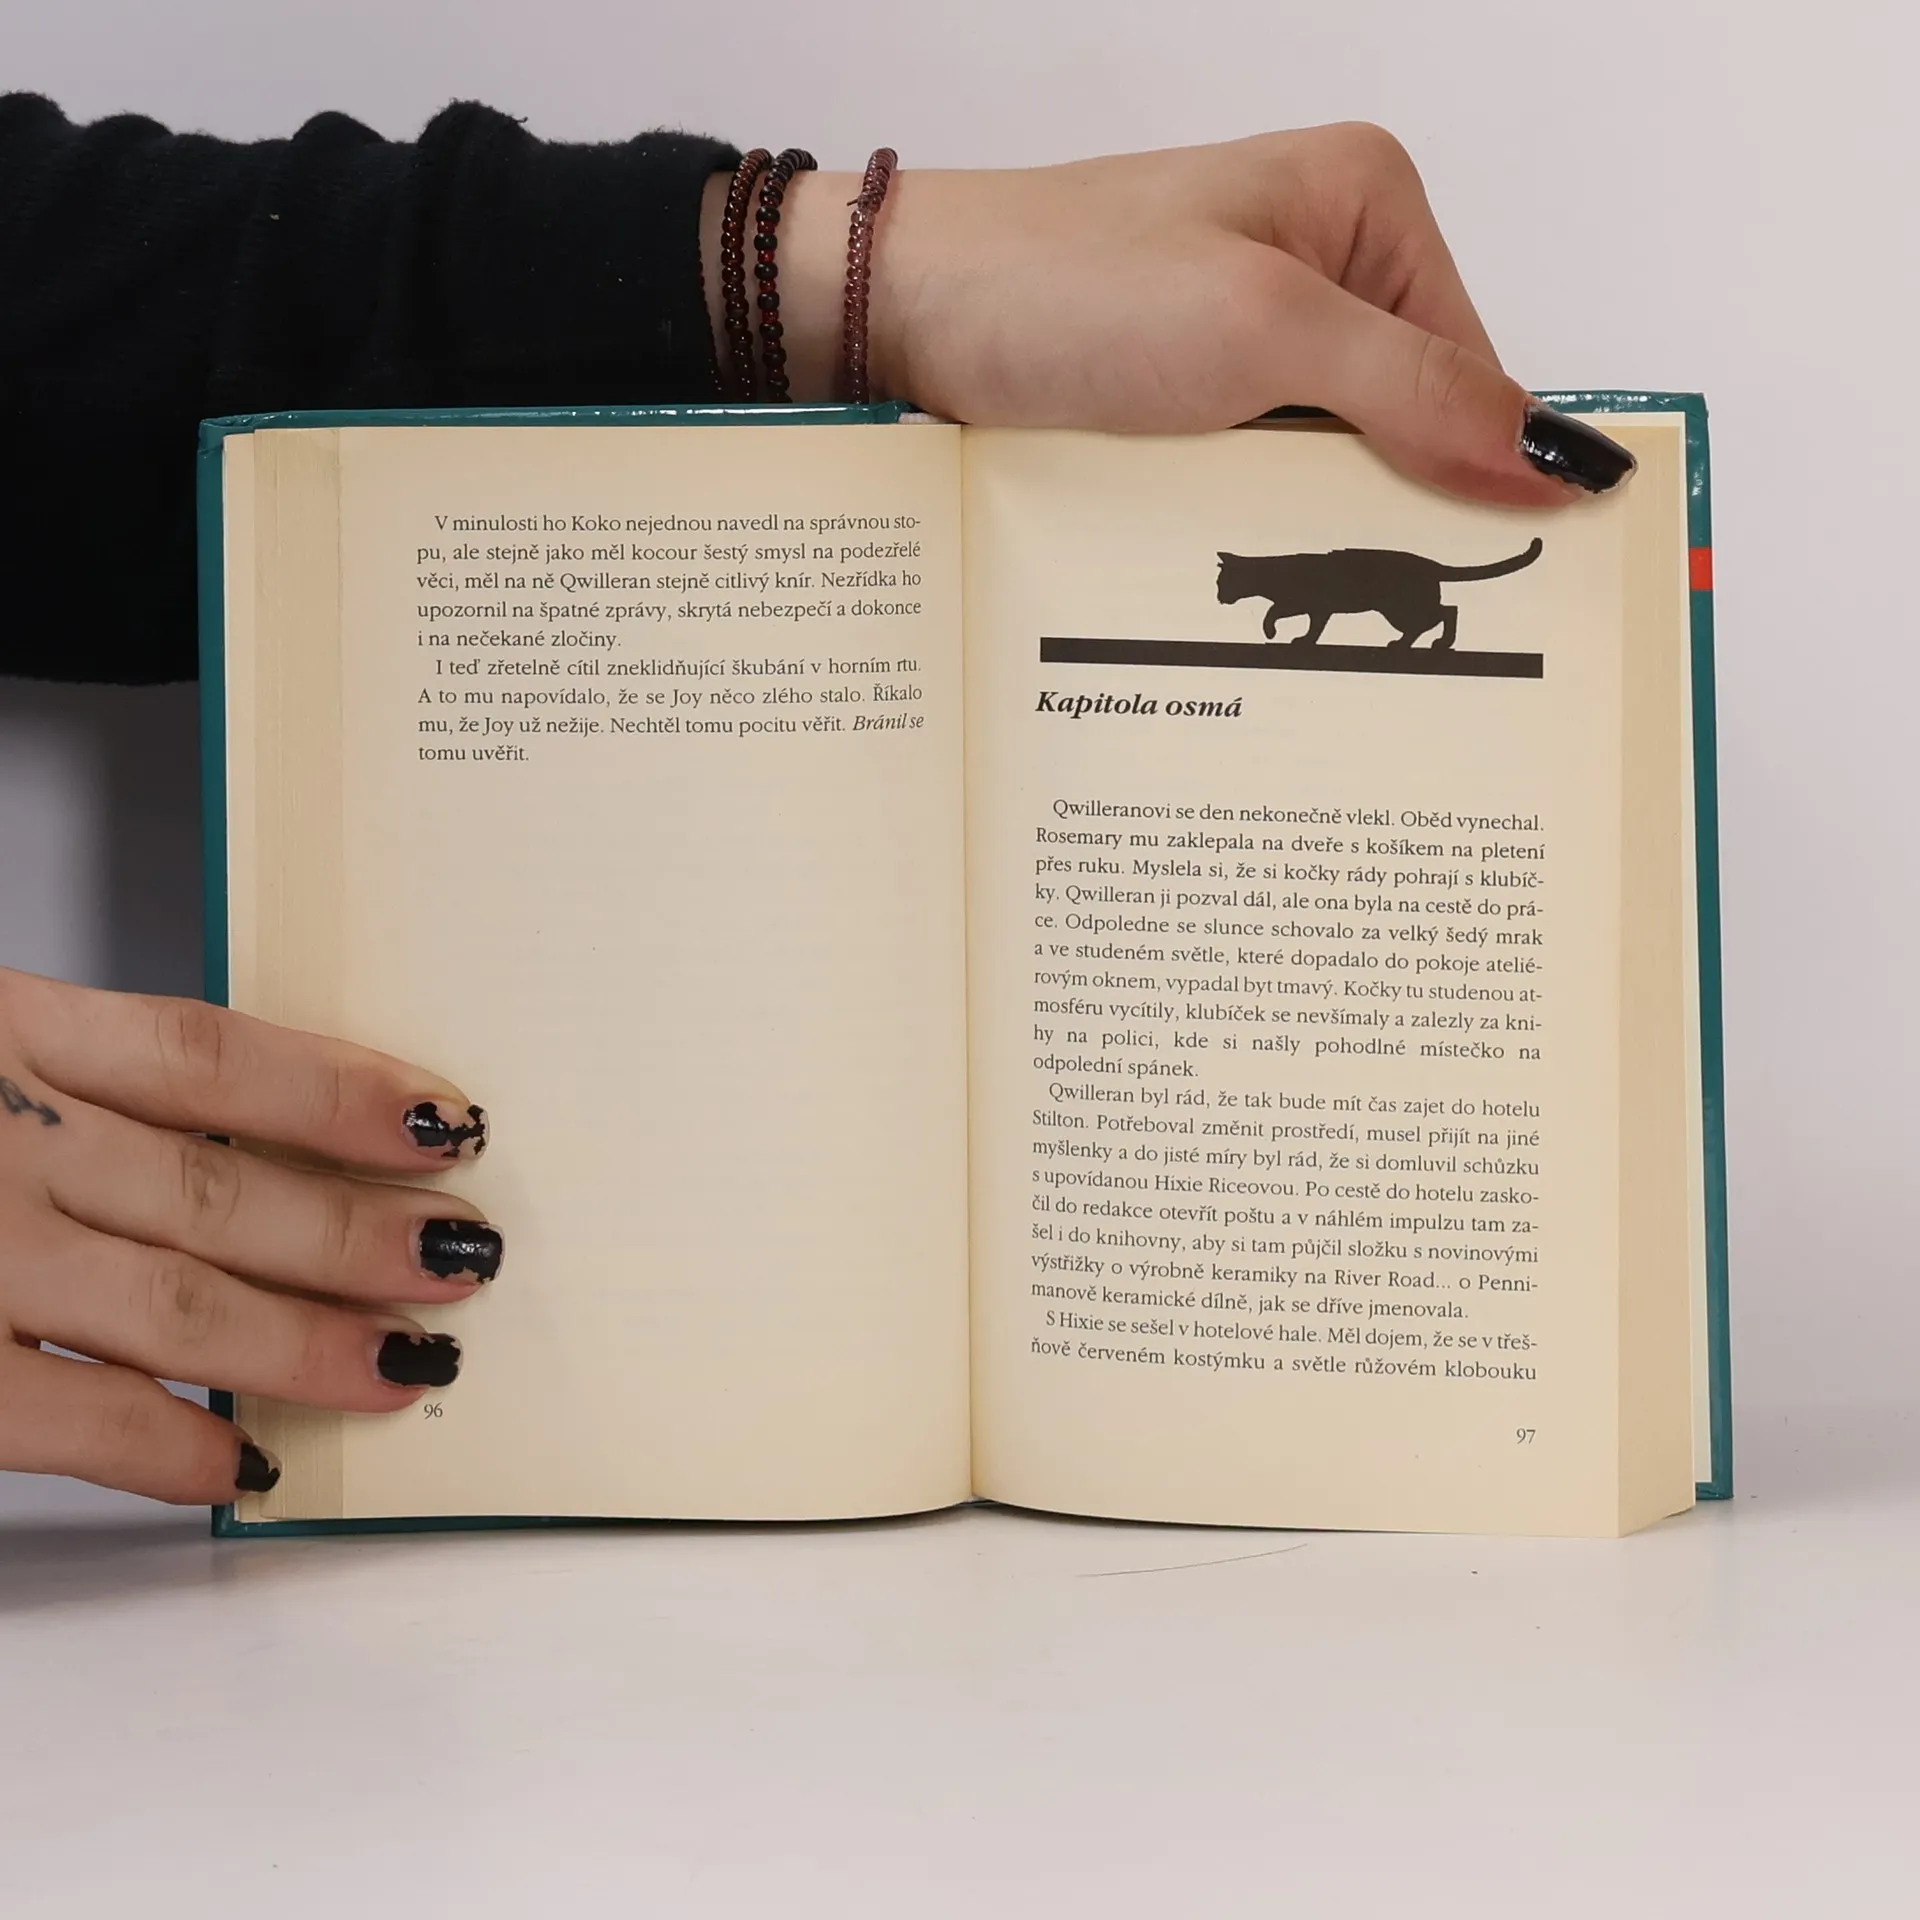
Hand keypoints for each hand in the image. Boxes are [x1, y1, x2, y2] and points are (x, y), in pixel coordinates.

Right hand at [0, 968, 498, 1503]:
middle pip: (218, 1187)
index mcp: (10, 1033)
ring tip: (409, 1359)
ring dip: (308, 1340)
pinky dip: (173, 1446)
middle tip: (464, 1255)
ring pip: (178, 1302)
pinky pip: (79, 1417)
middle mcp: (0, 1139)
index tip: (445, 1124)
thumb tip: (247, 1137)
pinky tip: (249, 1463)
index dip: (342, 1094)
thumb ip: (75, 1083)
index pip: (210, 1056)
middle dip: (357, 1234)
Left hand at [755, 125, 1631, 504]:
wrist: (902, 316)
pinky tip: (1234, 564)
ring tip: (1286, 588)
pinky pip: (1255, 476)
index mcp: (1367, 206)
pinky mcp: (1187, 396)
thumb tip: (1556, 456)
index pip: (1475, 365)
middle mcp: (1319, 263)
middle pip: (1405, 421)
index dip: (1479, 473)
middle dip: (1381, 508)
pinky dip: (1250, 524)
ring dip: (1307, 526)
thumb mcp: (1266, 332)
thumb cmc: (1065, 286)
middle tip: (1364, 602)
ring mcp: (1247, 334)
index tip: (1485, 580)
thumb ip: (1416, 392)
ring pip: (1326, 461)